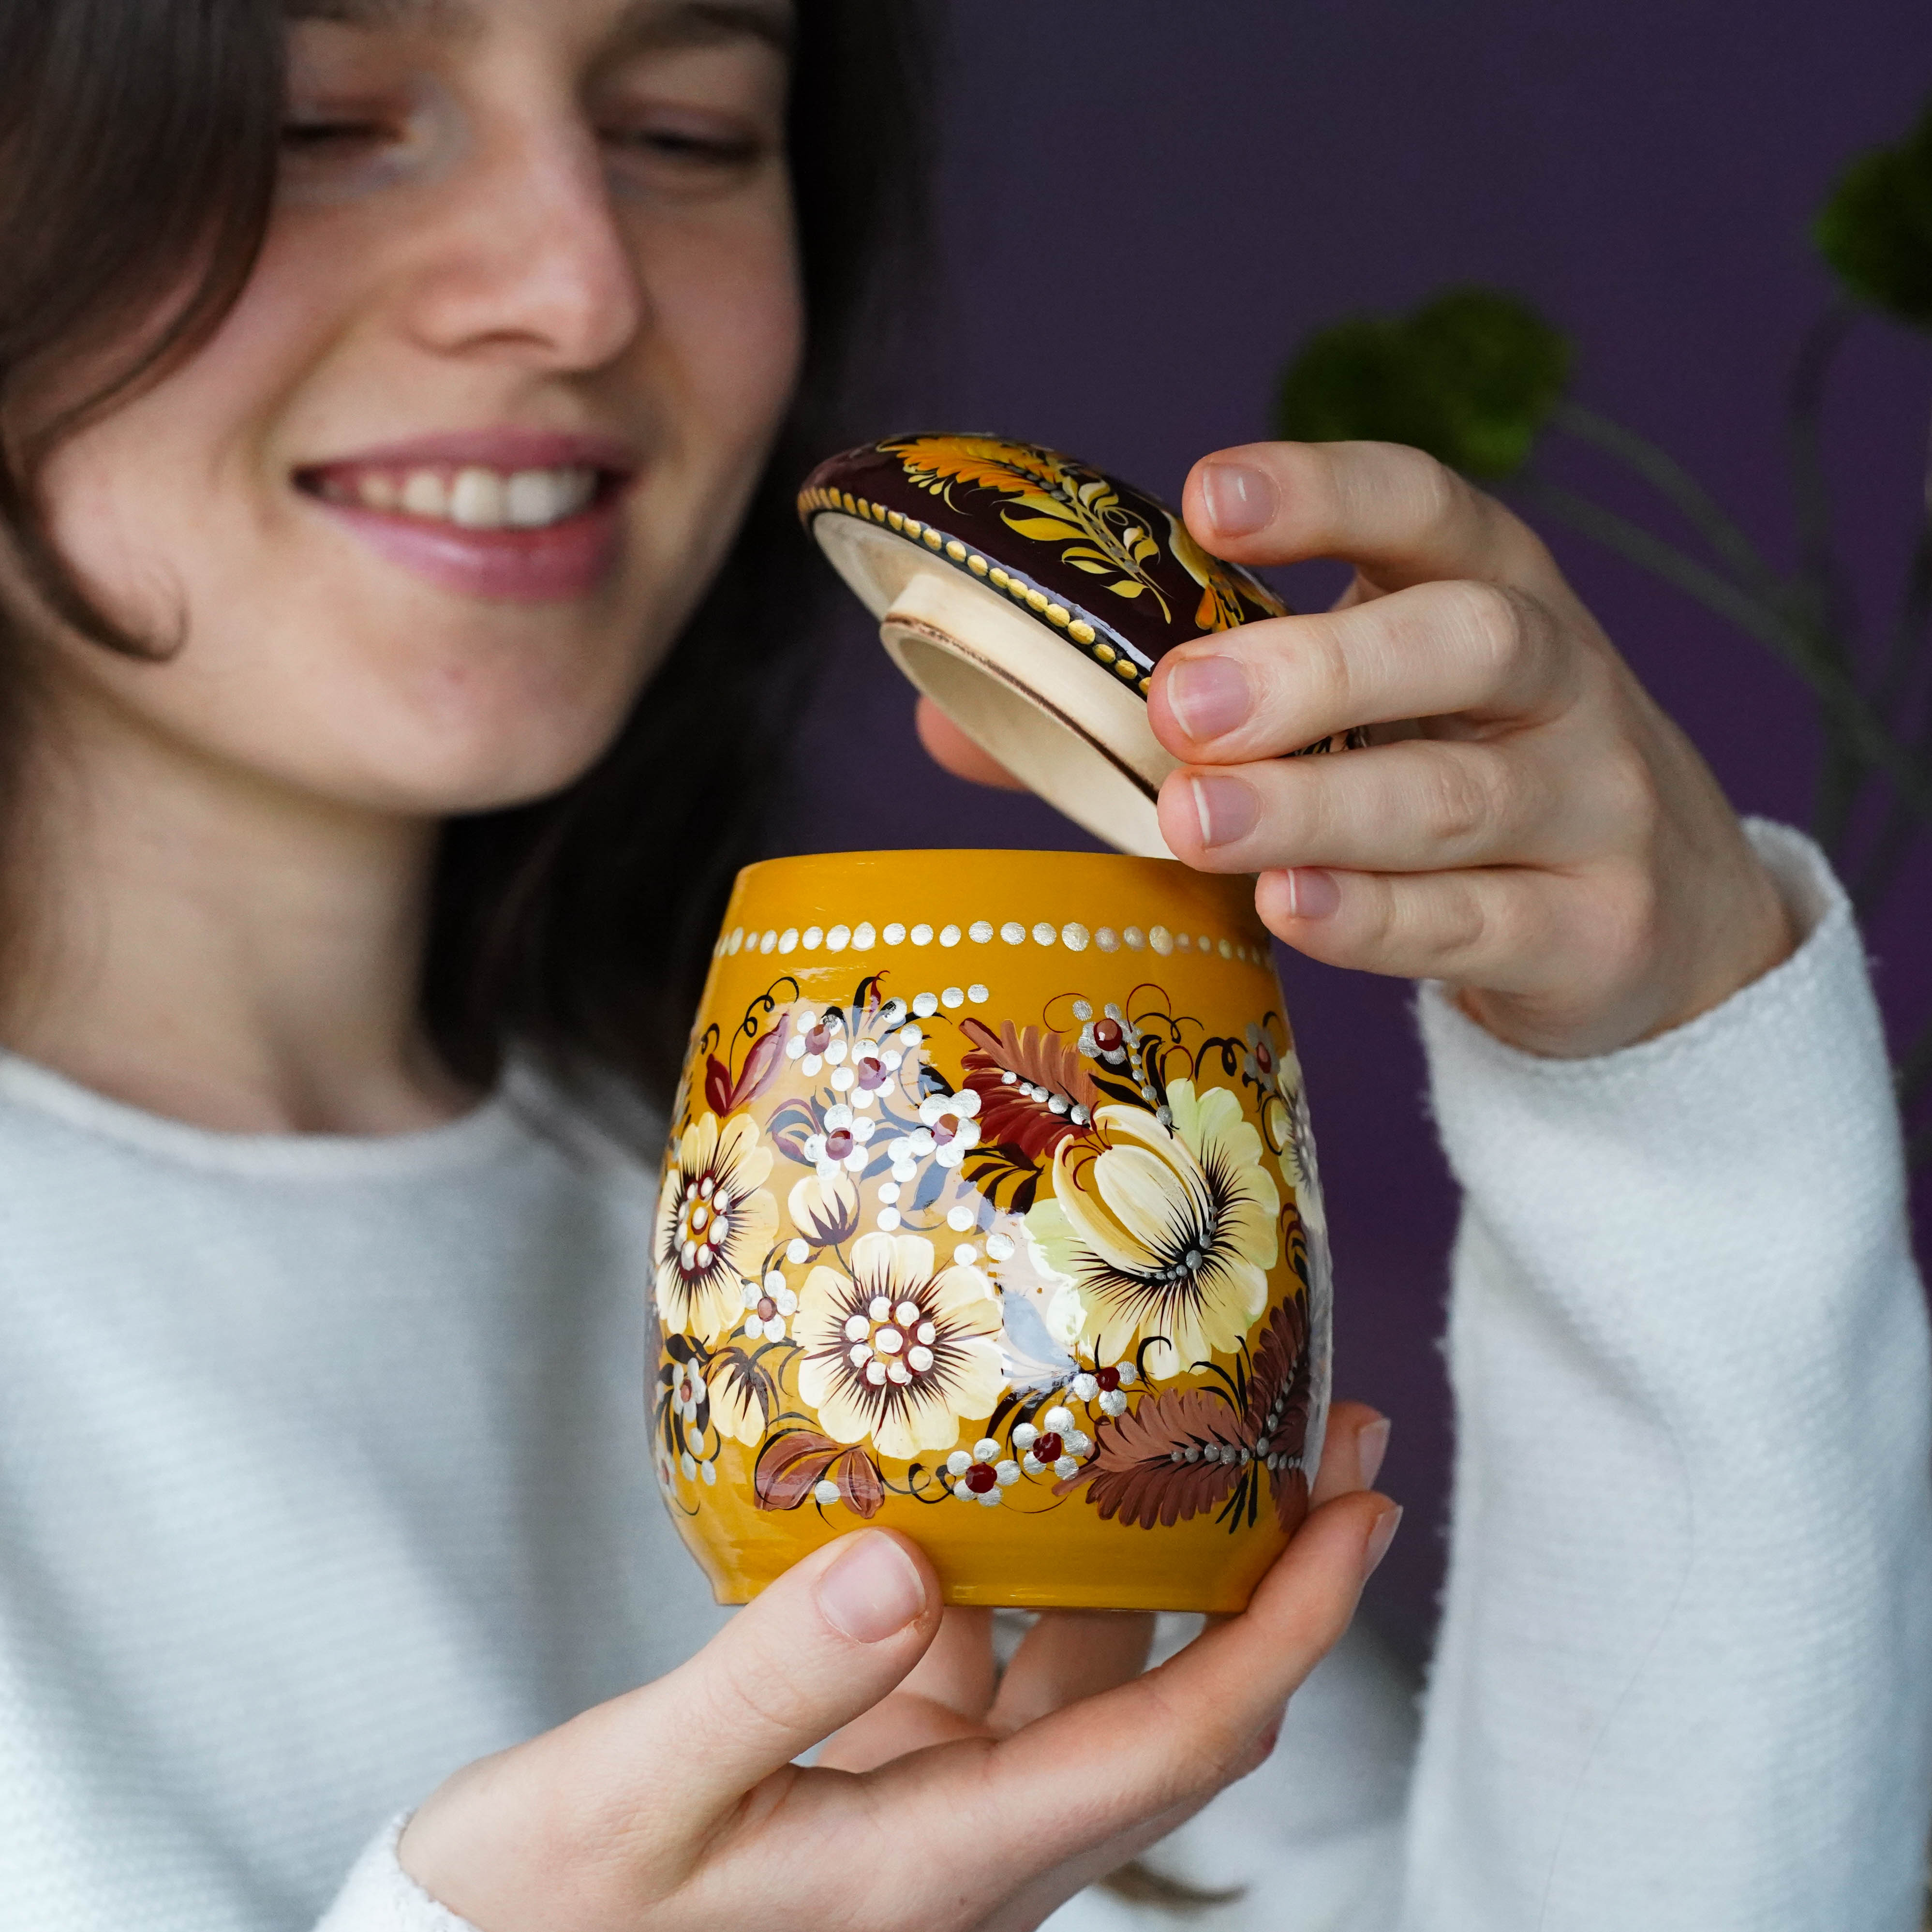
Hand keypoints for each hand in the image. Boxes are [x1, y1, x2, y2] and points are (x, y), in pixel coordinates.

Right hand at [398, 1403, 1397, 1931]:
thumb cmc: (536, 1921)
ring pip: (1096, 1681)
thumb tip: (906, 1556)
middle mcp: (975, 1852)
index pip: (1177, 1745)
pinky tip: (1015, 1486)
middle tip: (1341, 1436)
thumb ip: (772, 1682)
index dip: (1294, 1631)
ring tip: (1214, 1427)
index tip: (1368, 1512)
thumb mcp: (634, 1801)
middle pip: (1178, 1707)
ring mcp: (938, 1819)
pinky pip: (1000, 1672)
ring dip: (1171, 1567)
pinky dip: (1033, 1577)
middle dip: (1277, 1579)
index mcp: (946, 1867)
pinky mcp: (886, 1786)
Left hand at [1150, 441, 1792, 1056]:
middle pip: (1466, 644)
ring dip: (1313, 807)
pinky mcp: (1596, 934)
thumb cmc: (1484, 781)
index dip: (1325, 493)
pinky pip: (1474, 923)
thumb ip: (1278, 688)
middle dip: (1316, 669)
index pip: (1430, 510)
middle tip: (1182, 703)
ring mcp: (1597, 813)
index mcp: (1506, 592)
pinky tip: (1285, 904)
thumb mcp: (1411, 699)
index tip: (1209, 500)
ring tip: (1196, 818)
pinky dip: (1371, 918)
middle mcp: (1568, 687)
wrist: (1670, 924)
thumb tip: (1050, 716)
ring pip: (1456, 798)